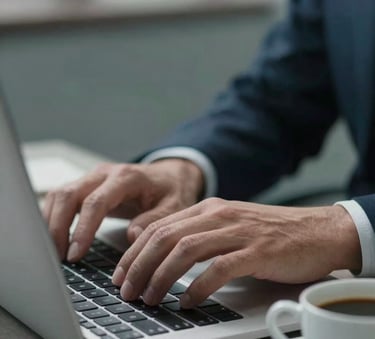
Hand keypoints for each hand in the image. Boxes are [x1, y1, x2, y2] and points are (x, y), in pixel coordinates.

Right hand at [43, 159, 203, 260]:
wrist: (169, 176)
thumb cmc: (171, 191)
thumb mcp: (174, 207)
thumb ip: (154, 220)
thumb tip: (132, 236)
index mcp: (127, 177)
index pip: (97, 201)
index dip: (83, 229)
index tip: (75, 254)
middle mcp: (106, 173)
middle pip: (69, 194)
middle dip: (58, 227)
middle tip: (58, 257)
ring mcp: (94, 177)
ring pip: (60, 194)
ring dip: (51, 222)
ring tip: (53, 251)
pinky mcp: (88, 185)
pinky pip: (62, 197)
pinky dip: (53, 216)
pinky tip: (55, 236)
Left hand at [112, 198, 360, 307]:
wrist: (316, 230)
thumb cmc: (270, 233)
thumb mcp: (228, 225)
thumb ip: (199, 235)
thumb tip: (166, 257)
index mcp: (208, 209)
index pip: (159, 227)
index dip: (134, 251)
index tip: (122, 273)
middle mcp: (218, 215)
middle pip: (165, 237)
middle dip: (139, 265)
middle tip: (127, 290)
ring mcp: (237, 231)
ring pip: (185, 250)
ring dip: (161, 276)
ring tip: (150, 297)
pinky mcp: (257, 251)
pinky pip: (218, 268)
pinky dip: (198, 287)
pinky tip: (187, 301)